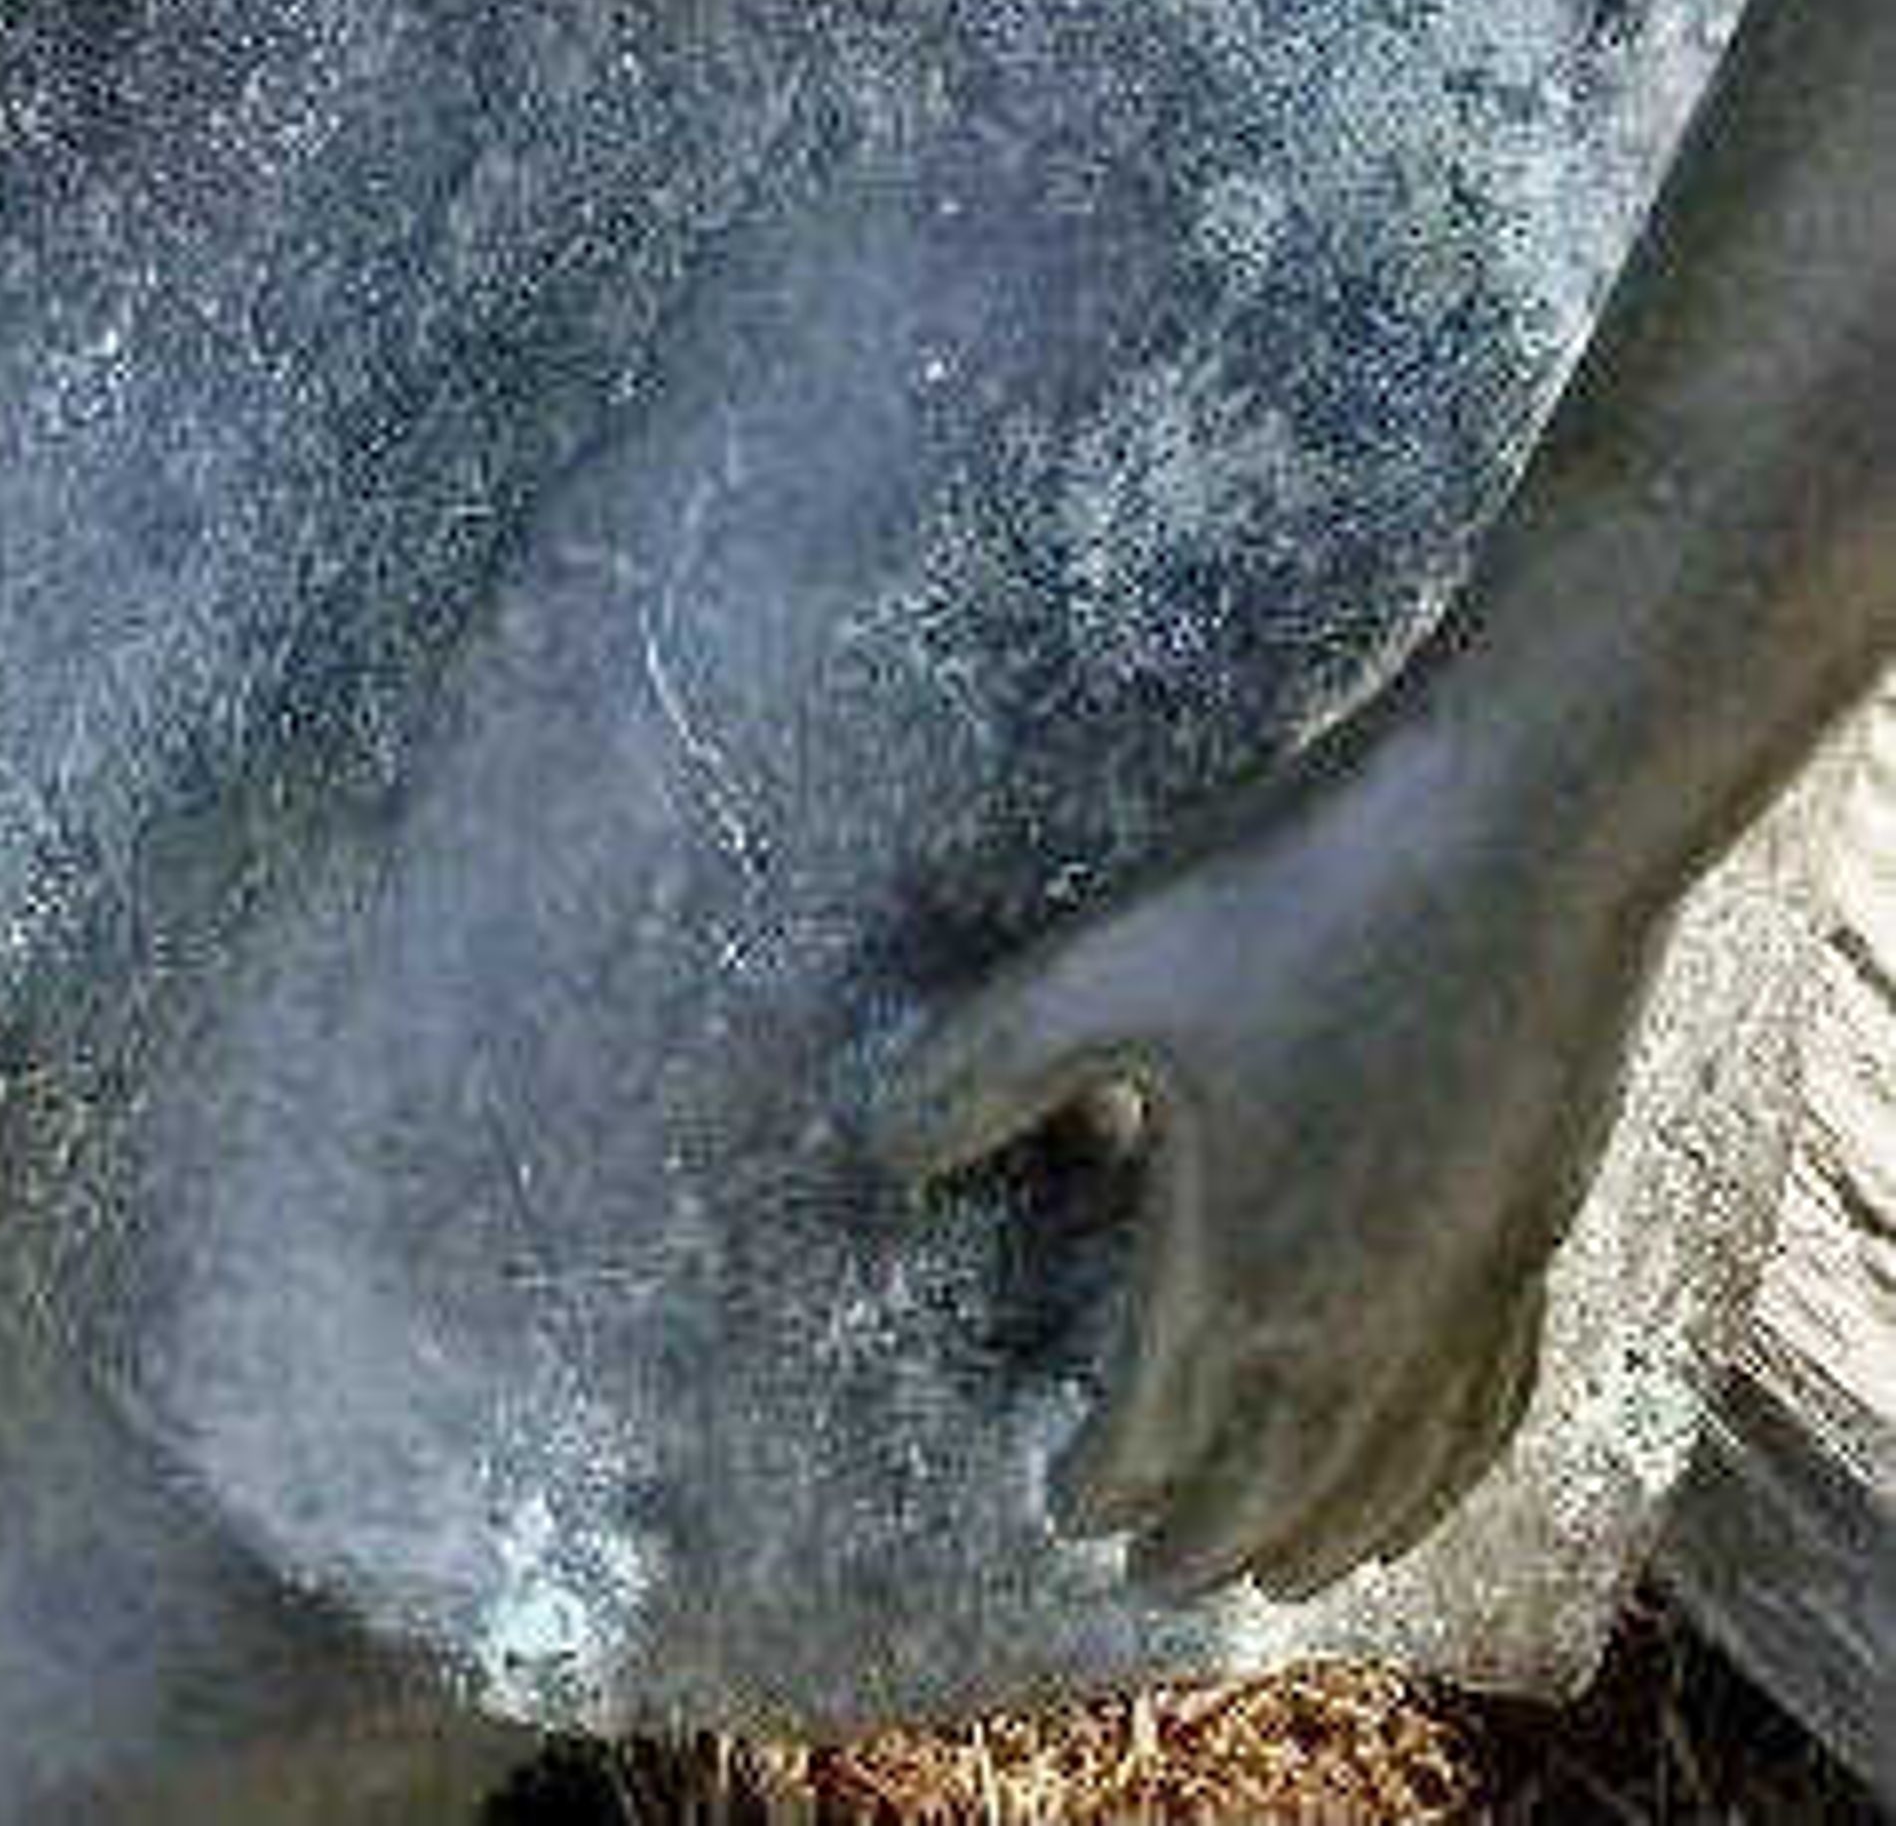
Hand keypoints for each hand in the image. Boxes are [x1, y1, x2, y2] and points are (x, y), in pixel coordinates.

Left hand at [876, 659, 1661, 1601]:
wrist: (1516, 835)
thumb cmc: (1299, 895)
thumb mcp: (1106, 965)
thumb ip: (985, 1069)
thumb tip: (885, 1150)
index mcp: (1241, 1277)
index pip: (1155, 1436)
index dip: (1100, 1483)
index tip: (1064, 1508)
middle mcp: (1358, 1326)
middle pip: (1273, 1493)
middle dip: (1205, 1543)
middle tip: (1152, 1578)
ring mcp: (1459, 1297)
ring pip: (1388, 1480)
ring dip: (1327, 1540)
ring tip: (1291, 1577)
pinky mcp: (1528, 1244)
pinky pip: (1485, 1417)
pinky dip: (1444, 1484)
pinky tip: (1432, 1479)